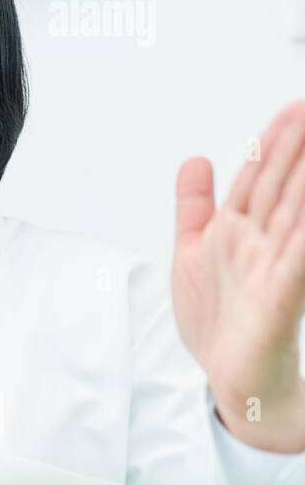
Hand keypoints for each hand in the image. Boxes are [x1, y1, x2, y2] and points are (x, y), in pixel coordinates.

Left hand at [171, 100, 304, 452]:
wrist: (233, 378)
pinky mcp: (282, 298)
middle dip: (298, 147)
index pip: (260, 176)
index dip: (274, 141)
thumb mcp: (191, 252)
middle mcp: (262, 244)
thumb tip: (196, 158)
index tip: (295, 106)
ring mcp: (275, 268)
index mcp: (238, 230)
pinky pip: (299, 262)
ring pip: (296, 214)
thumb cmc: (220, 319)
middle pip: (282, 185)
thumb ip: (194, 206)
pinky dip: (303, 240)